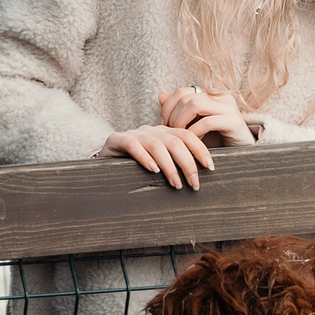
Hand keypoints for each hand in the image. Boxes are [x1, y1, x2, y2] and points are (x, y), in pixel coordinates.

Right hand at [104, 124, 219, 189]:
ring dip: (169, 166)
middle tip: (194, 184)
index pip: (188, 136)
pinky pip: (133, 146)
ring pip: (157, 145)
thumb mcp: (159, 162)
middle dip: (188, 164)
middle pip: (176, 142)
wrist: (104, 161)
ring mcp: (135, 134)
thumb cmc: (136, 165)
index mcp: (165, 133)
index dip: (201, 150)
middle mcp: (152, 130)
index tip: (211, 167)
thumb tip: (199, 179)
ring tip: (176, 184)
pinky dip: (145, 157)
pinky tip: (153, 170)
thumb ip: (176, 164)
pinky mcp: (117, 140)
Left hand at [156, 85, 254, 147]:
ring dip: (181, 122)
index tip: (163, 124)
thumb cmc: (217, 140)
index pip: (182, 91)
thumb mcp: (194, 124)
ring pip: (195, 105)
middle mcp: (220, 97)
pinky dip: (195, 132)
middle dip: (172, 116)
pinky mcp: (233, 121)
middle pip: (186, 97)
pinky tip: (194, 142)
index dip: (168, 107)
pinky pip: (207, 122)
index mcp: (210, 95)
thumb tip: (160, 95)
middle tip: (169, 133)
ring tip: (180, 136)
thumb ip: (179, 110)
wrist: (242, 153)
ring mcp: (228, 107)